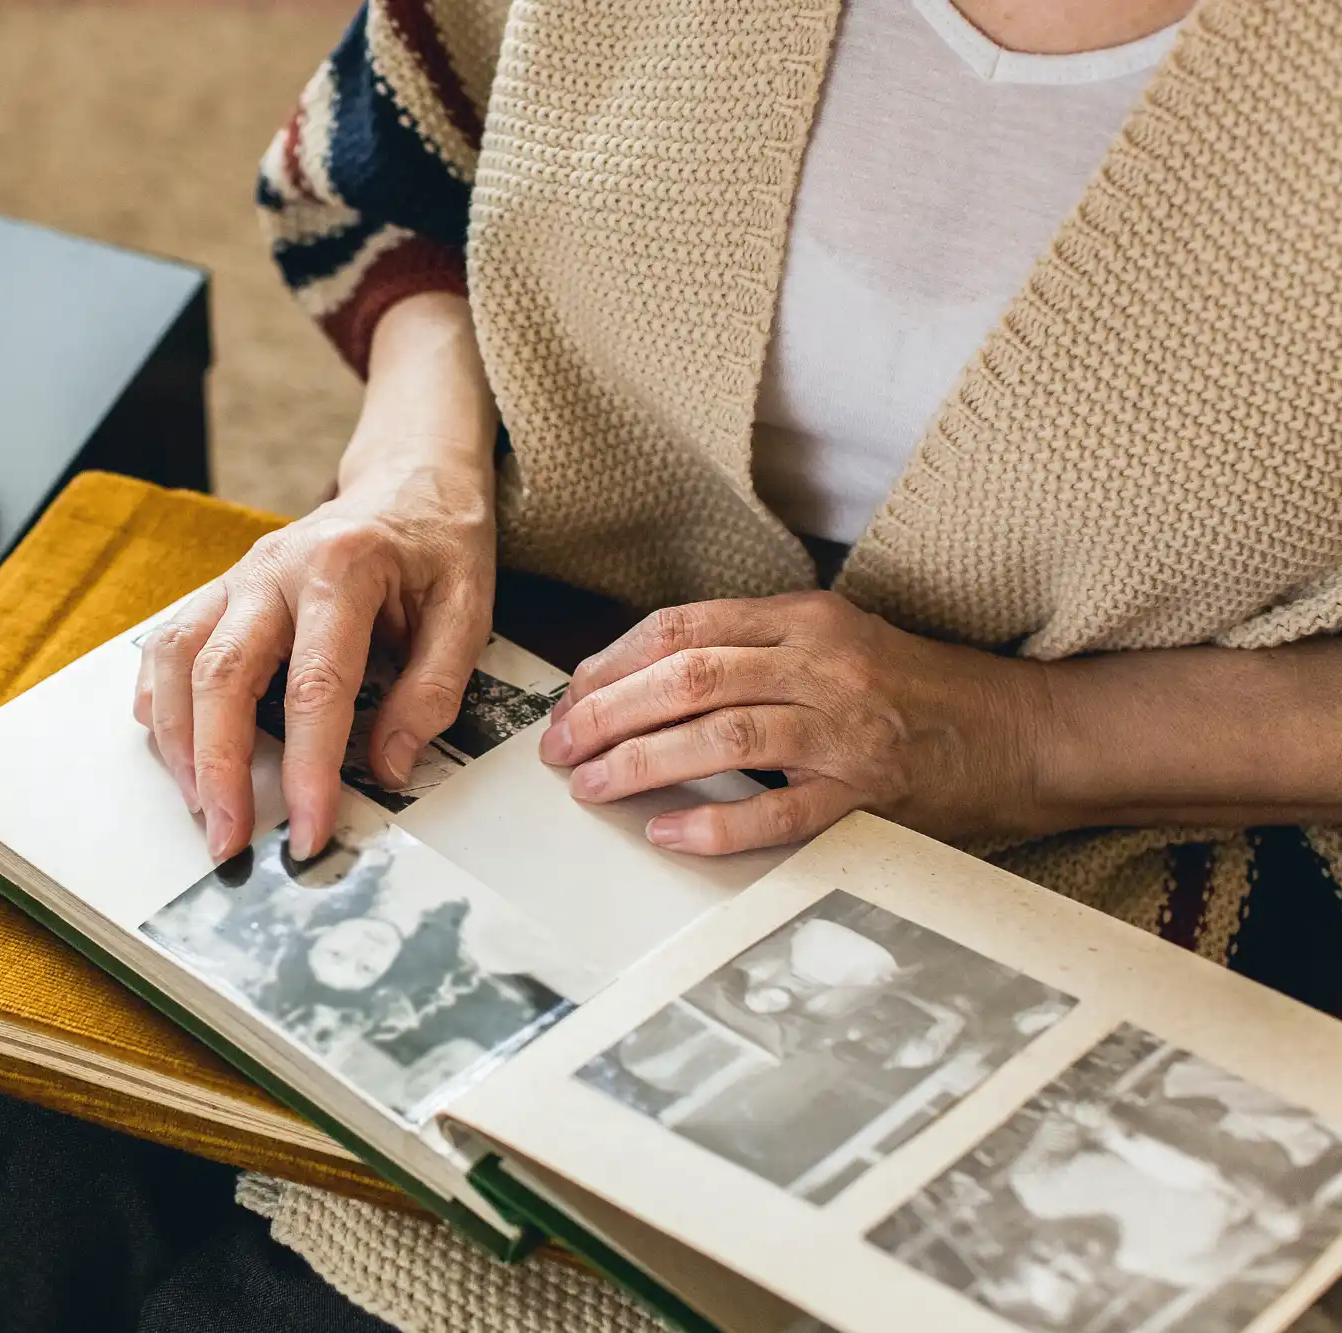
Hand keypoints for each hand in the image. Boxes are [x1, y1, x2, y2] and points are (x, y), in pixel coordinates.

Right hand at [135, 292, 497, 861]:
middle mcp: (274, 568)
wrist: (408, 477)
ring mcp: (237, 576)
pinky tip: (176, 751)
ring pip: (177, 658)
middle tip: (229, 842)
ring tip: (201, 810)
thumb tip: (387, 769)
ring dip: (179, 742)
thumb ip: (432, 690)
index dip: (308, 769)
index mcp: (342, 568)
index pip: (314, 686)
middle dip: (218, 768)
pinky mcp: (220, 591)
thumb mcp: (468, 610)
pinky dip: (161, 702)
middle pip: (222, 673)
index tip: (311, 833)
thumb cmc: (438, 545)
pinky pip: (168, 645)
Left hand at [538, 592, 1047, 853]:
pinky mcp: (870, 794)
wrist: (1023, 733)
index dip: (611, 663)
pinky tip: (667, 832)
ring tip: (592, 786)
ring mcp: (847, 730)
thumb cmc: (916, 690)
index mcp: (804, 619)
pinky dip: (716, 823)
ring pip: (722, 735)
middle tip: (559, 747)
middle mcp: (822, 664)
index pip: (683, 629)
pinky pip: (780, 811)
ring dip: (643, 762)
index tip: (570, 697)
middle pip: (688, 677)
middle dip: (607, 712)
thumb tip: (647, 683)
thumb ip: (752, 651)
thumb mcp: (834, 643)